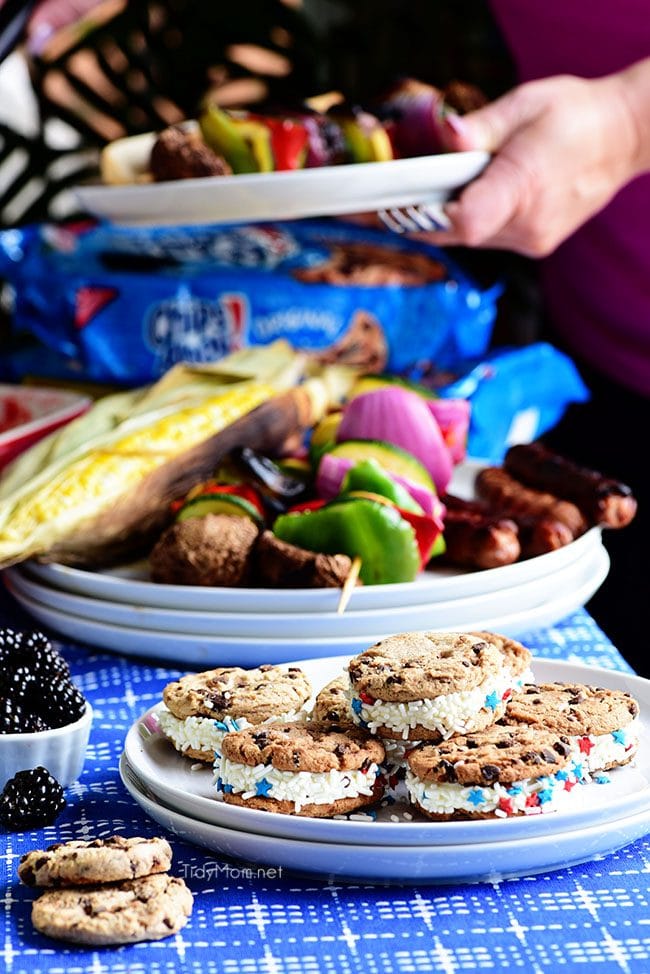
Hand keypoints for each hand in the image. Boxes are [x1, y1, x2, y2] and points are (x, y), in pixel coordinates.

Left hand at [424, 69, 646, 256]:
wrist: (622, 139)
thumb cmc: (575, 115)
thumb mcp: (526, 104)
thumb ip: (481, 126)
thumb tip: (445, 134)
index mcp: (525, 184)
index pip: (468, 222)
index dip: (430, 216)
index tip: (404, 202)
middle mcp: (528, 224)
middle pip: (456, 232)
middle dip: (424, 214)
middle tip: (393, 196)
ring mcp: (532, 240)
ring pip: (468, 238)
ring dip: (449, 216)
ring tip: (438, 188)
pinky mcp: (534, 245)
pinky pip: (486, 236)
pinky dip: (472, 219)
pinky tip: (470, 194)